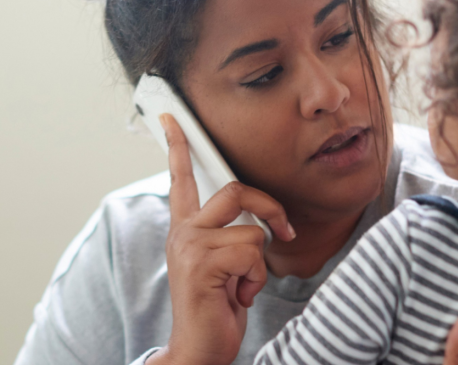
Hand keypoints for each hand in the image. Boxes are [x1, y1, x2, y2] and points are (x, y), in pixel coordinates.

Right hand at [147, 114, 294, 364]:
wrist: (200, 347)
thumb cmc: (217, 302)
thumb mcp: (221, 262)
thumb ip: (229, 233)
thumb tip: (261, 220)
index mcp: (186, 227)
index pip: (181, 177)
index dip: (178, 144)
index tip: (171, 117)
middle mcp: (183, 231)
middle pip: (237, 190)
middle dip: (271, 207)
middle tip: (286, 232)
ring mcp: (191, 246)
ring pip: (254, 230)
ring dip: (260, 263)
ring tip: (242, 284)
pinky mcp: (202, 264)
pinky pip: (253, 254)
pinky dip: (257, 279)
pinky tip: (238, 295)